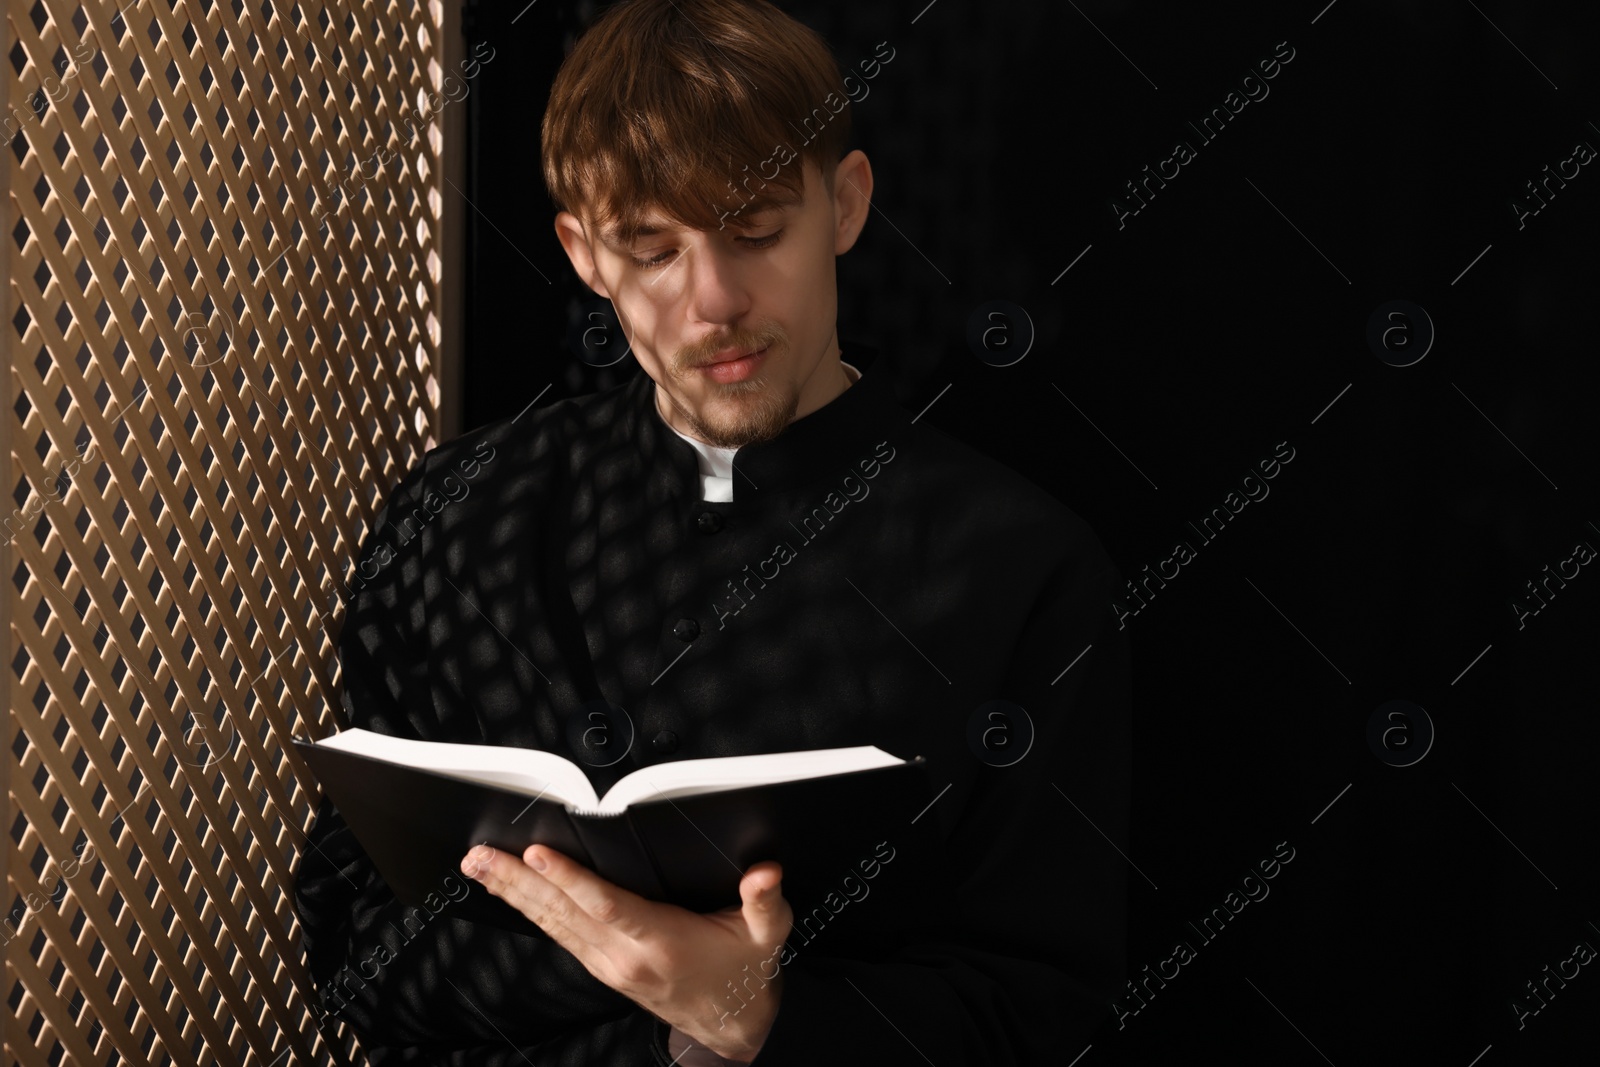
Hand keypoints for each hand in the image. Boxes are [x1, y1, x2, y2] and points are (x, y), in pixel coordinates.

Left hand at [462, 843, 791, 1061]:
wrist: (732, 1023)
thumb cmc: (743, 973)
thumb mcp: (767, 935)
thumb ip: (765, 901)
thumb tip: (765, 874)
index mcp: (659, 941)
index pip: (604, 905)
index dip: (569, 878)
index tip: (536, 854)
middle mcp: (624, 955)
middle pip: (561, 912)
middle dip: (516, 881)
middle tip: (479, 856)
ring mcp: (607, 964)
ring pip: (551, 924)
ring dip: (513, 893)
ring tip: (479, 867)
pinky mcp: (602, 967)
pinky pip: (558, 934)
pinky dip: (531, 909)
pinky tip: (512, 892)